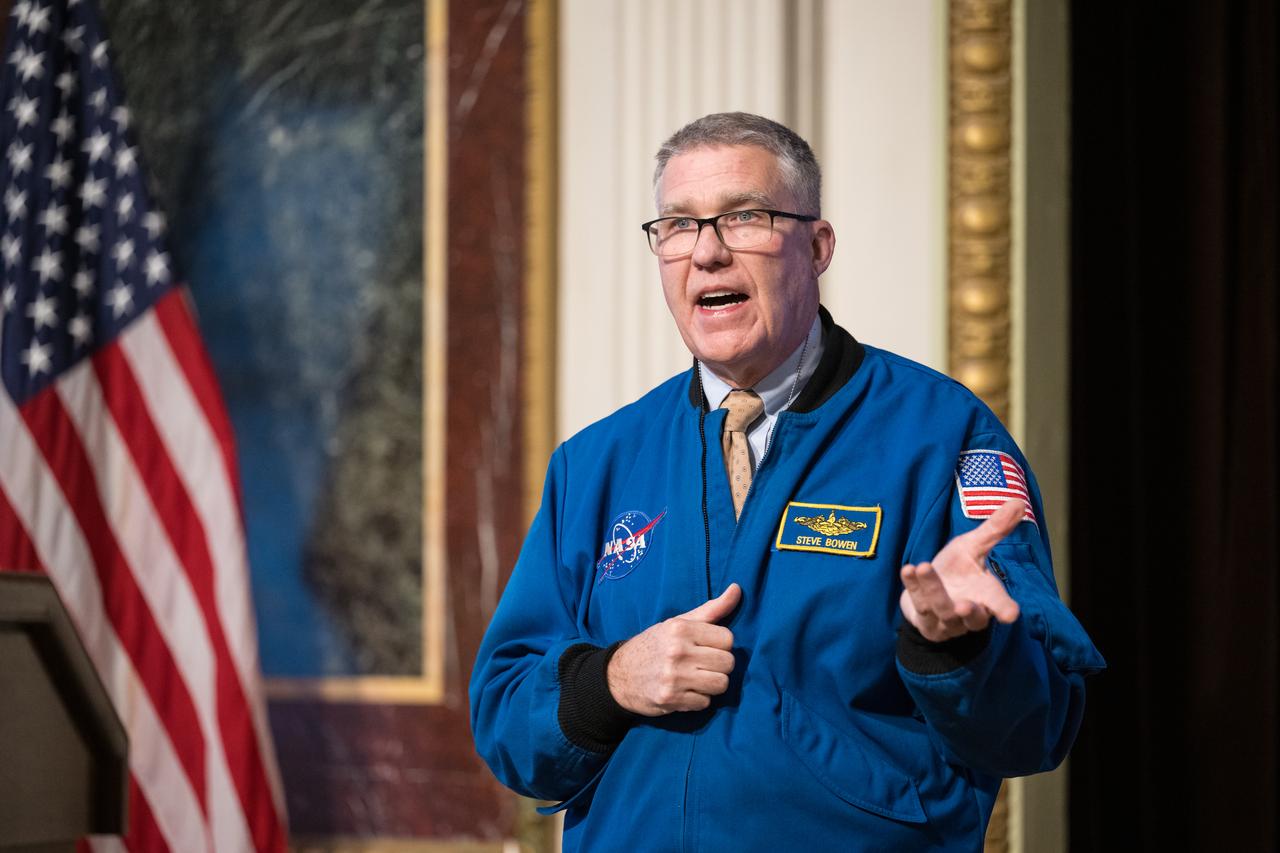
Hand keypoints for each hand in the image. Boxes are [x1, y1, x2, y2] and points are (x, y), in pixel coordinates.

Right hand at [607, 583, 740, 715]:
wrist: (619, 675)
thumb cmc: (654, 645)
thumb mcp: (678, 623)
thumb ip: (711, 609)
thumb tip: (737, 588)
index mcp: (681, 629)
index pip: (727, 638)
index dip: (721, 644)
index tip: (707, 646)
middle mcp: (677, 651)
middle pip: (728, 663)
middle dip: (719, 665)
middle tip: (703, 664)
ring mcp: (674, 677)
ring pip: (721, 684)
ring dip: (712, 684)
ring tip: (697, 678)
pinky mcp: (671, 699)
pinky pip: (705, 703)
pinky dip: (698, 700)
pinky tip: (685, 691)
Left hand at [899, 499, 1023, 641]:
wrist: (927, 590)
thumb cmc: (957, 570)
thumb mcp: (973, 547)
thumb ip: (994, 530)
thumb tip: (1018, 501)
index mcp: (987, 598)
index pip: (1000, 606)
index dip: (1005, 610)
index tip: (1010, 613)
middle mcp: (969, 614)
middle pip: (973, 618)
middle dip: (969, 613)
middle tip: (964, 606)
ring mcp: (946, 621)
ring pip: (941, 609)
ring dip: (933, 589)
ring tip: (924, 566)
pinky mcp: (925, 622)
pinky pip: (917, 604)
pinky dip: (912, 586)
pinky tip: (907, 569)